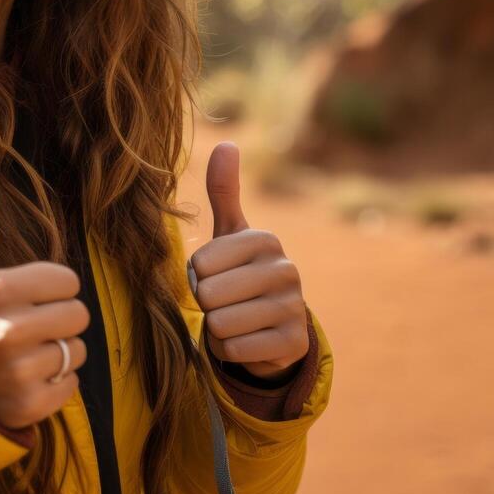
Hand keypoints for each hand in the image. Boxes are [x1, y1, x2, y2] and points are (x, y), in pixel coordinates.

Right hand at [0, 166, 88, 429]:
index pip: (67, 280)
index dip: (51, 286)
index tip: (26, 295)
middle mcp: (7, 332)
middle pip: (79, 315)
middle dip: (59, 318)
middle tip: (29, 324)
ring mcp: (17, 373)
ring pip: (76, 351)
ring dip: (58, 352)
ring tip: (25, 352)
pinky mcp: (27, 405)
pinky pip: (71, 387)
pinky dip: (55, 384)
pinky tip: (26, 378)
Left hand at [189, 142, 309, 381]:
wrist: (272, 326)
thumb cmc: (240, 272)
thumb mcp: (231, 233)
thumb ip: (225, 190)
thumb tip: (227, 142)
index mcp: (265, 239)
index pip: (201, 262)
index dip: (198, 275)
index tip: (216, 275)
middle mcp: (287, 269)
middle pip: (210, 294)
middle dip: (207, 305)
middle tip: (224, 302)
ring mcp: (295, 307)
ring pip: (221, 324)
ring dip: (218, 329)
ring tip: (235, 319)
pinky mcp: (294, 343)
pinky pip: (236, 350)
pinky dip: (231, 351)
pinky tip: (247, 341)